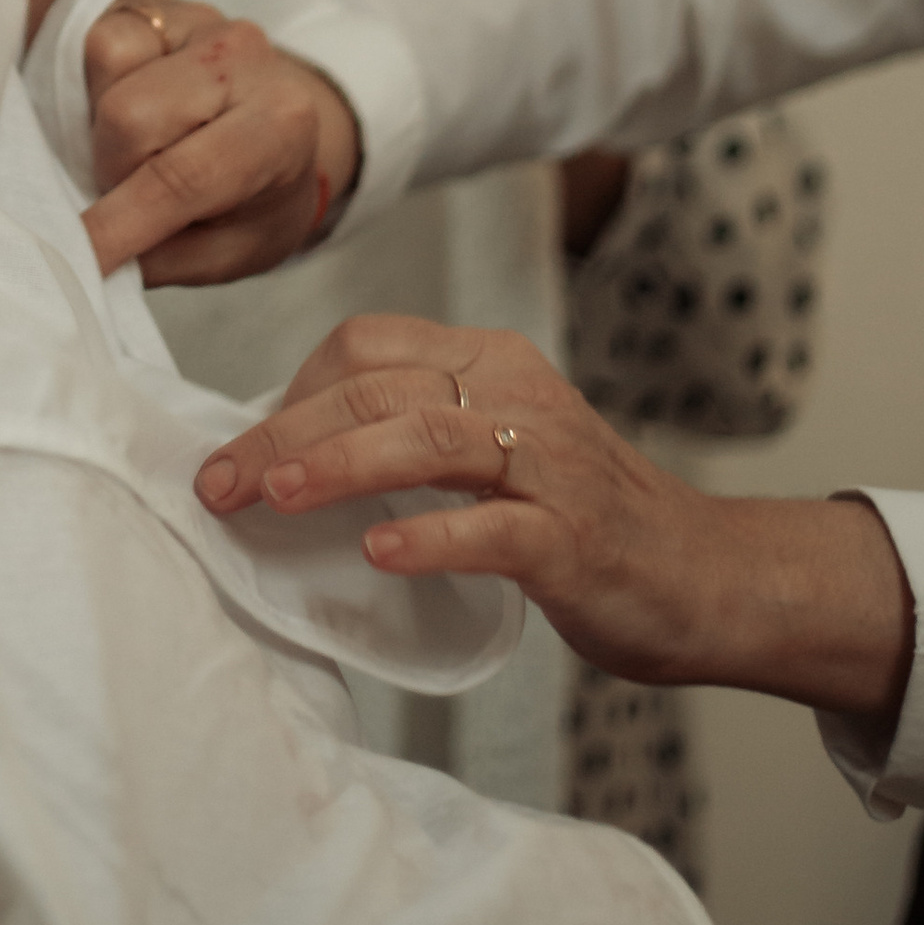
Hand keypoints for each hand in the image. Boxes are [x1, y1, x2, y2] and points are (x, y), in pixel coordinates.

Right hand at [80, 0, 358, 282]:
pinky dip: (98, 83)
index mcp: (278, 123)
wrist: (283, 131)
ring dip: (105, 124)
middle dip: (115, 168)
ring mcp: (198, 19)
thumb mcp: (230, 254)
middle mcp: (242, 54)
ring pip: (107, 64)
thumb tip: (84, 255)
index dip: (119, 222)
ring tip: (139, 148)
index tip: (81, 258)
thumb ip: (160, 260)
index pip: (181, 175)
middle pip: (129, 115)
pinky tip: (130, 108)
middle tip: (138, 192)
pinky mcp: (157, 5)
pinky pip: (100, 36)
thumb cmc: (258, 198)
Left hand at [190, 311, 913, 723]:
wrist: (705, 578)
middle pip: (378, 387)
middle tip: (218, 482)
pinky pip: (494, 528)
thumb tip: (288, 453)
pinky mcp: (574, 538)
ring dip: (338, 464)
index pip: (366, 346)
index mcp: (490, 362)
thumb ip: (413, 433)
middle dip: (284, 432)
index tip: (238, 449)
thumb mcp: (495, 448)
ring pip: (428, 438)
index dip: (290, 392)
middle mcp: (519, 395)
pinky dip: (430, 537)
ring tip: (274, 495)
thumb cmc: (579, 518)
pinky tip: (378, 553)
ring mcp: (551, 465)